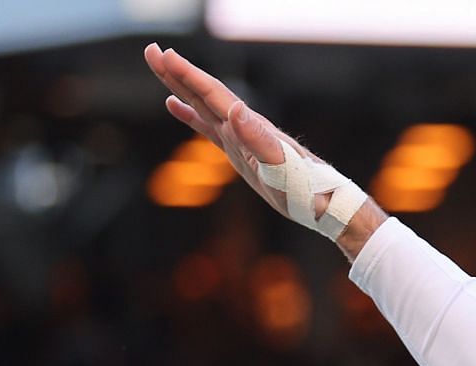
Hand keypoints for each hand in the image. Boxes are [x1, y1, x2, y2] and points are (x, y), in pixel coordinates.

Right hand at [142, 44, 384, 256]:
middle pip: (204, 93)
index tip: (163, 54)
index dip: (187, 75)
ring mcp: (240, 138)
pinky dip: (190, 116)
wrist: (324, 204)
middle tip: (151, 50)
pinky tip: (175, 107)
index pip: (212, 94)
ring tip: (160, 67)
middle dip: (177, 73)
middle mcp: (243, 126)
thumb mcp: (281, 167)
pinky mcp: (239, 152)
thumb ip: (259, 139)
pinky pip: (208, 128)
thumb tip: (236, 109)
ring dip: (181, 87)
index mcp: (249, 126)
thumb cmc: (306, 190)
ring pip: (203, 105)